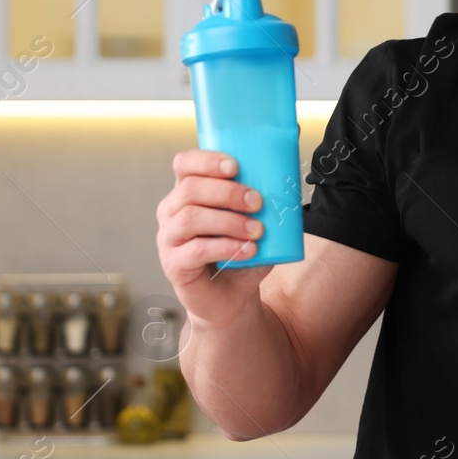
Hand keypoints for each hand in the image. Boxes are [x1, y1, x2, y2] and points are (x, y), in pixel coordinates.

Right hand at [156, 150, 269, 327]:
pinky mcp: (174, 265)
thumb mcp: (254, 222)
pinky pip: (196, 250)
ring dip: (229, 221)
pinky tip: (249, 250)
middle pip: (189, 189)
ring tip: (257, 231)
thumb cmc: (241, 253)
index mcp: (186, 193)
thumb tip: (288, 178)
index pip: (184, 164)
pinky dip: (226, 247)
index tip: (235, 166)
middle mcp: (171, 212)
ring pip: (190, 218)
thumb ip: (263, 202)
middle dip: (227, 192)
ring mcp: (169, 239)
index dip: (206, 160)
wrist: (232, 298)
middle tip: (257, 202)